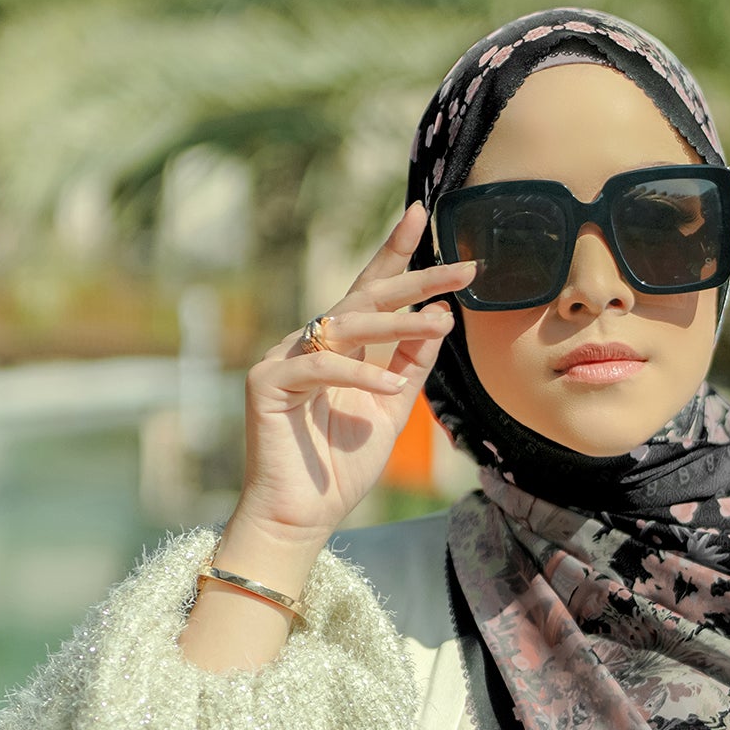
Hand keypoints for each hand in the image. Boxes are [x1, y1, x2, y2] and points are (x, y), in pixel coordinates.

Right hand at [233, 201, 475, 546]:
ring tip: (441, 321)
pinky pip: (319, 366)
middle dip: (416, 278)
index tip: (422, 213)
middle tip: (463, 268)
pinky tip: (385, 385)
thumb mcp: (391, 408)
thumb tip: (440, 317)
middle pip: (364, 296)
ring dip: (398, 323)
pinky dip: (355, 373)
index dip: (396, 253)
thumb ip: (410, 364)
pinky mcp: (266, 384)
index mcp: (339, 345)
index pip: (370, 289)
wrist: (300, 517)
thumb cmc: (340, 468)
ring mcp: (283, 358)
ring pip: (346, 324)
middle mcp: (310, 343)